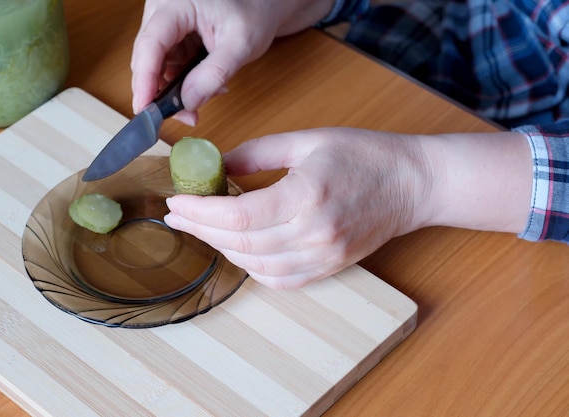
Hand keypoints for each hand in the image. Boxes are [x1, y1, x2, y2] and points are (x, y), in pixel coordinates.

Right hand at [131, 0, 335, 122]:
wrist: (262, 6)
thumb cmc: (253, 14)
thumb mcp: (241, 43)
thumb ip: (215, 73)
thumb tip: (188, 102)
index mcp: (175, 5)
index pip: (151, 44)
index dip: (144, 80)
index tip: (145, 111)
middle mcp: (162, 13)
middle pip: (148, 60)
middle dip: (163, 93)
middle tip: (187, 116)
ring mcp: (166, 28)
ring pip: (157, 69)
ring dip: (177, 91)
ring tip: (209, 94)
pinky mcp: (172, 41)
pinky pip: (170, 69)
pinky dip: (185, 85)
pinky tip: (207, 86)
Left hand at [164, 128, 430, 288]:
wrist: (412, 184)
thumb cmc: (365, 155)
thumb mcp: (307, 140)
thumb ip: (256, 153)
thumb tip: (216, 164)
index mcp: (307, 195)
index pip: (238, 215)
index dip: (200, 211)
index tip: (176, 201)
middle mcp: (314, 233)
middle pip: (240, 243)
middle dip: (201, 229)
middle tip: (179, 215)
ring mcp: (324, 256)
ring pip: (256, 266)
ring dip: (223, 250)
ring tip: (204, 229)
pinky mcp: (329, 267)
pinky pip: (280, 280)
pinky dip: (252, 268)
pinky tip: (239, 250)